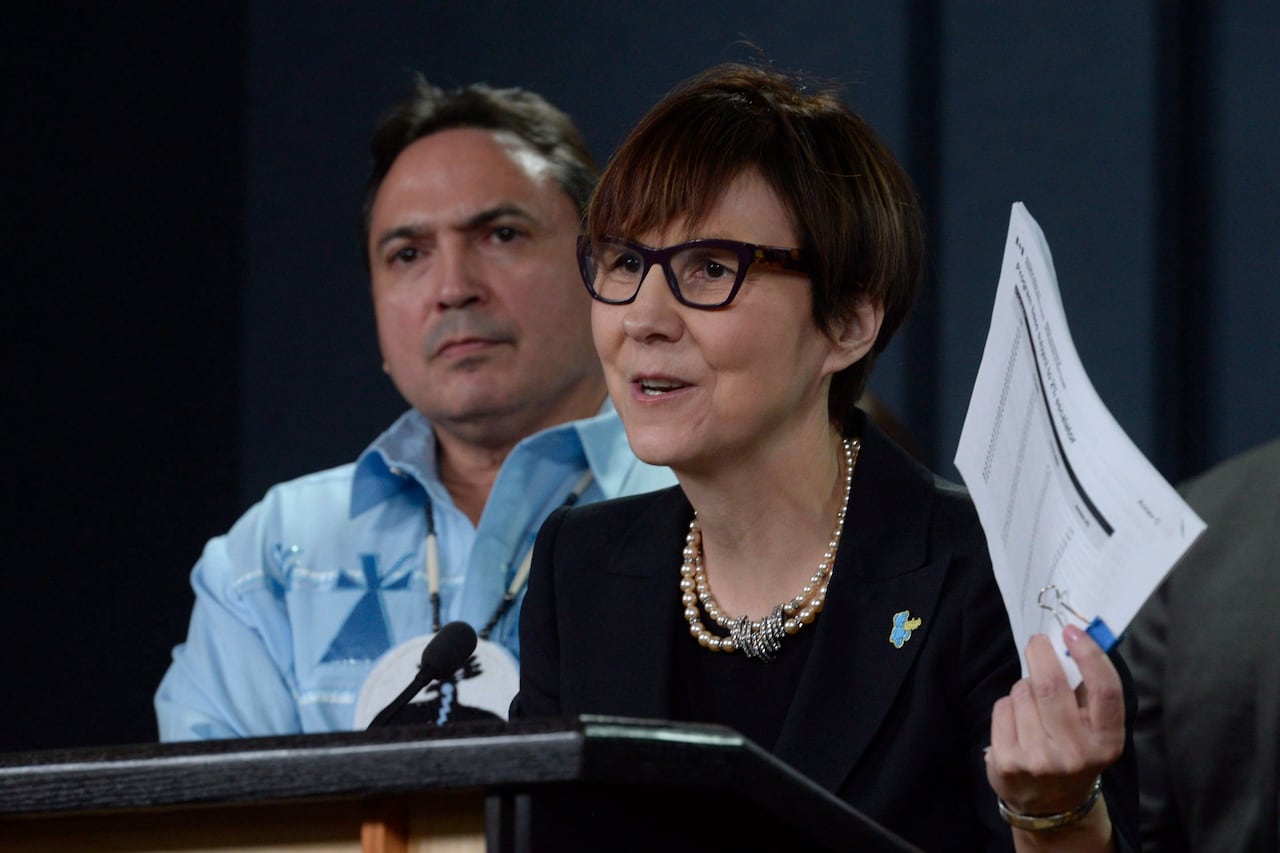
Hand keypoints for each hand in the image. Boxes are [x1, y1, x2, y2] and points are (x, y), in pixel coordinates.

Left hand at [986, 625, 1124, 816]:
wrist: (1051, 807)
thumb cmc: (1074, 753)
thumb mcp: (1094, 731)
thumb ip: (1087, 691)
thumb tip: (1074, 639)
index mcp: (1106, 743)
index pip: (1105, 691)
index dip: (1090, 655)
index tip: (1073, 631)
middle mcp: (1075, 754)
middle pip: (1051, 685)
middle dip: (1041, 654)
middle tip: (1038, 642)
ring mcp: (1039, 760)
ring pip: (1022, 693)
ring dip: (1024, 687)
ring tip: (1032, 704)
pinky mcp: (1008, 762)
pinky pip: (1003, 708)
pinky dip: (1008, 705)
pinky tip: (1017, 722)